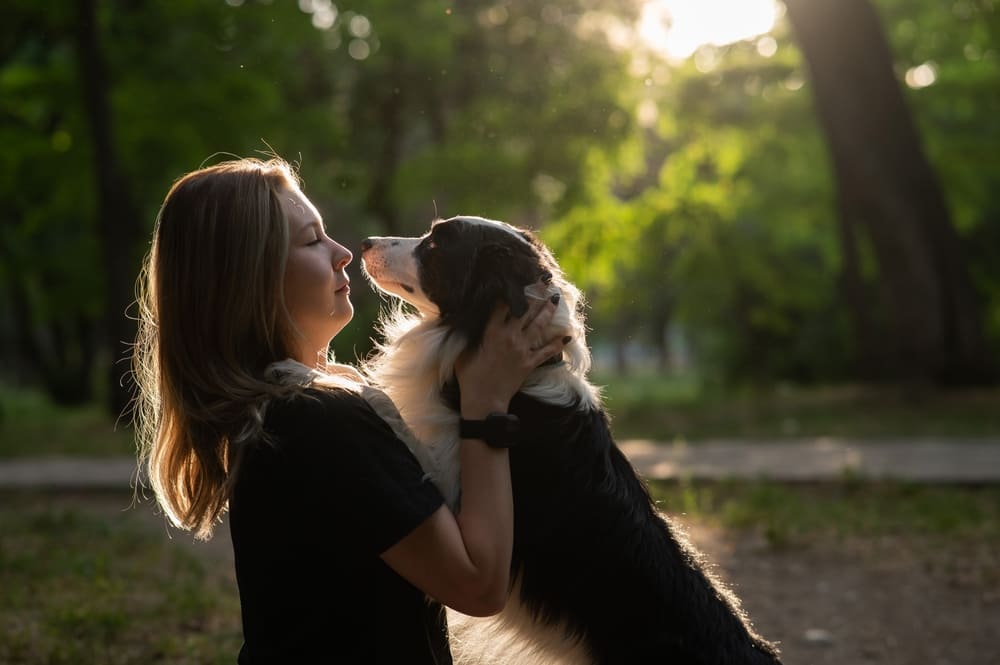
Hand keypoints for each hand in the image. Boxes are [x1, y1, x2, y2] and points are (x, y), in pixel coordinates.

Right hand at [455, 289, 564, 417]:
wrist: (484, 401)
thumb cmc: (469, 376)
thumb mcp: (462, 351)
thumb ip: (466, 334)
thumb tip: (459, 319)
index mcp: (491, 332)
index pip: (503, 305)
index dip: (511, 289)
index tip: (518, 277)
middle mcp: (509, 337)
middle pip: (526, 310)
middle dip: (536, 293)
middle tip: (545, 279)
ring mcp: (522, 350)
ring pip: (539, 325)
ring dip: (548, 310)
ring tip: (555, 298)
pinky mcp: (530, 363)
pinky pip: (547, 351)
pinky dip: (557, 343)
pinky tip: (567, 335)